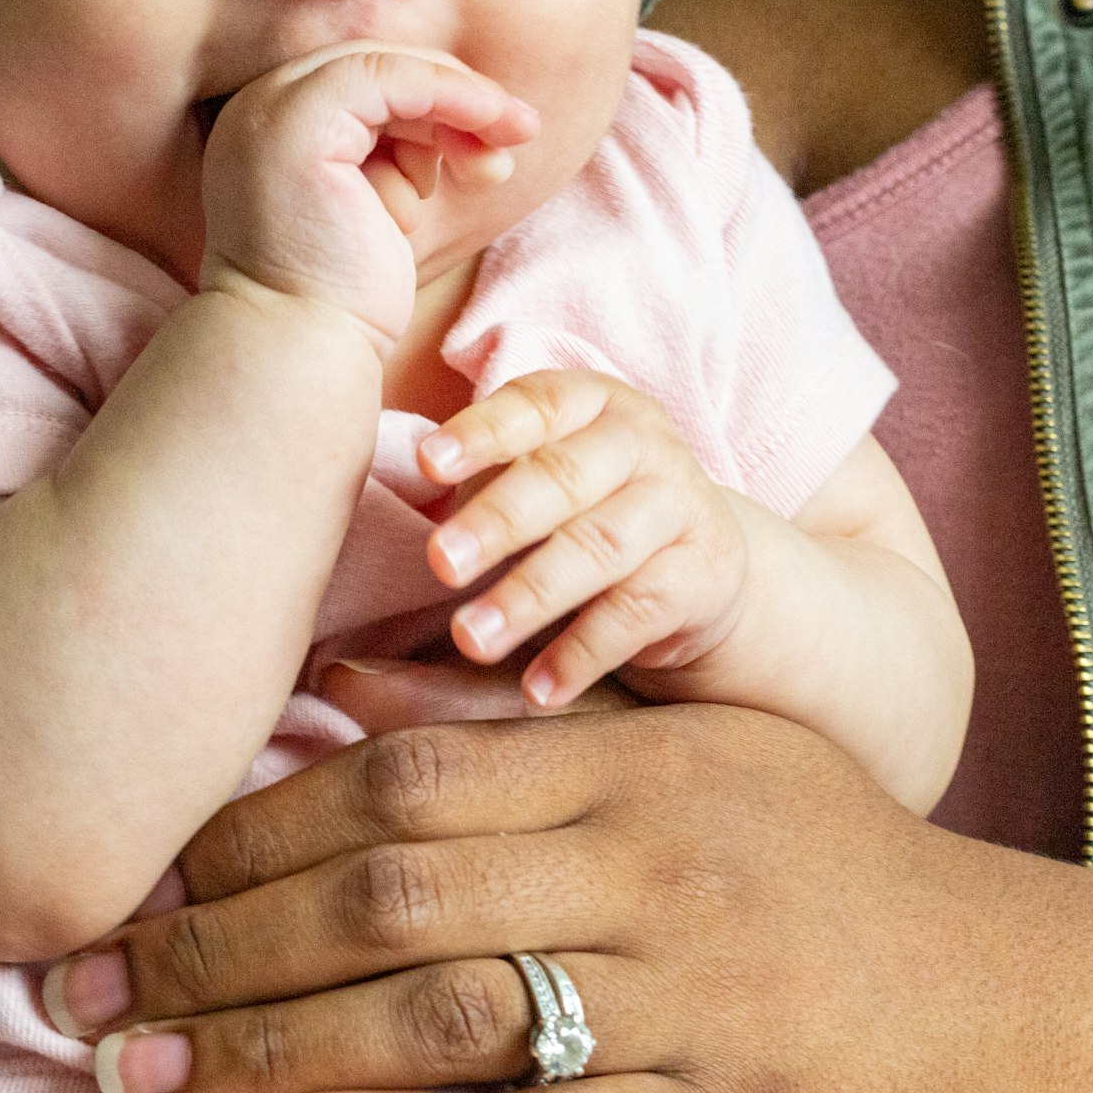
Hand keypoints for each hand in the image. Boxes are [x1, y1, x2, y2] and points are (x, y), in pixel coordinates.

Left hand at [38, 700, 1092, 1092]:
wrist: (999, 983)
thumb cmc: (816, 851)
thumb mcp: (690, 751)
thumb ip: (526, 734)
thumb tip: (351, 707)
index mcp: (629, 765)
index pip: (401, 781)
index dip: (254, 829)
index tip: (151, 873)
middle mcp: (649, 868)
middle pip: (391, 897)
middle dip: (216, 946)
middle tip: (92, 988)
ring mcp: (688, 994)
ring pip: (444, 1016)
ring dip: (274, 1050)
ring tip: (146, 1071)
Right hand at [201, 42, 537, 347]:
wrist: (301, 351)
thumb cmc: (340, 305)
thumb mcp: (376, 214)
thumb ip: (396, 161)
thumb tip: (464, 131)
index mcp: (268, 133)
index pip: (362, 88)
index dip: (433, 104)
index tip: (493, 144)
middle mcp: (256, 112)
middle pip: (375, 71)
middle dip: (454, 101)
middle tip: (519, 135)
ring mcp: (270, 112)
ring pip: (387, 70)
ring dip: (458, 110)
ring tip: (496, 169)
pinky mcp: (298, 123)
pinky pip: (387, 77)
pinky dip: (449, 96)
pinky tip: (494, 127)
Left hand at [418, 371, 750, 709]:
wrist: (702, 567)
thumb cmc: (588, 512)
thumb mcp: (541, 479)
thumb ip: (482, 480)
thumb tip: (389, 500)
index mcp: (591, 404)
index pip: (535, 406)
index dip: (481, 432)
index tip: (427, 465)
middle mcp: (642, 443)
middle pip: (564, 476)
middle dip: (497, 521)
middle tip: (440, 564)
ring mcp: (679, 506)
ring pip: (600, 547)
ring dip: (529, 596)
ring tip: (471, 640)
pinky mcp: (702, 575)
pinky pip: (637, 614)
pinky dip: (581, 654)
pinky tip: (537, 688)